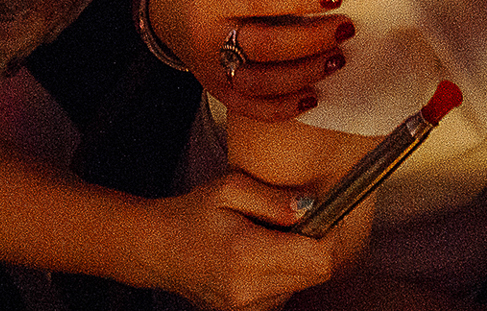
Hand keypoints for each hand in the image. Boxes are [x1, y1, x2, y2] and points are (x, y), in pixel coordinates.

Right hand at [149, 169, 336, 310]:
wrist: (155, 250)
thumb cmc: (190, 214)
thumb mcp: (229, 189)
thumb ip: (273, 198)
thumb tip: (310, 207)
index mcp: (246, 256)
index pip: (318, 259)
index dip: (331, 234)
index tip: (324, 215)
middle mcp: (249, 291)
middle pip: (317, 275)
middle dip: (317, 245)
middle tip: (296, 220)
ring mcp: (247, 309)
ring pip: (303, 285)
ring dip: (300, 260)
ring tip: (270, 237)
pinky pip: (285, 293)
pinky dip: (284, 273)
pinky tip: (261, 255)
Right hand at [154, 0, 351, 120]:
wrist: (164, 17)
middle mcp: (210, 38)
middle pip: (265, 46)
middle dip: (311, 40)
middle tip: (346, 29)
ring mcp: (213, 70)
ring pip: (262, 82)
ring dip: (304, 74)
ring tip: (338, 58)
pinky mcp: (220, 91)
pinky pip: (251, 108)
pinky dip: (283, 109)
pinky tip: (313, 97)